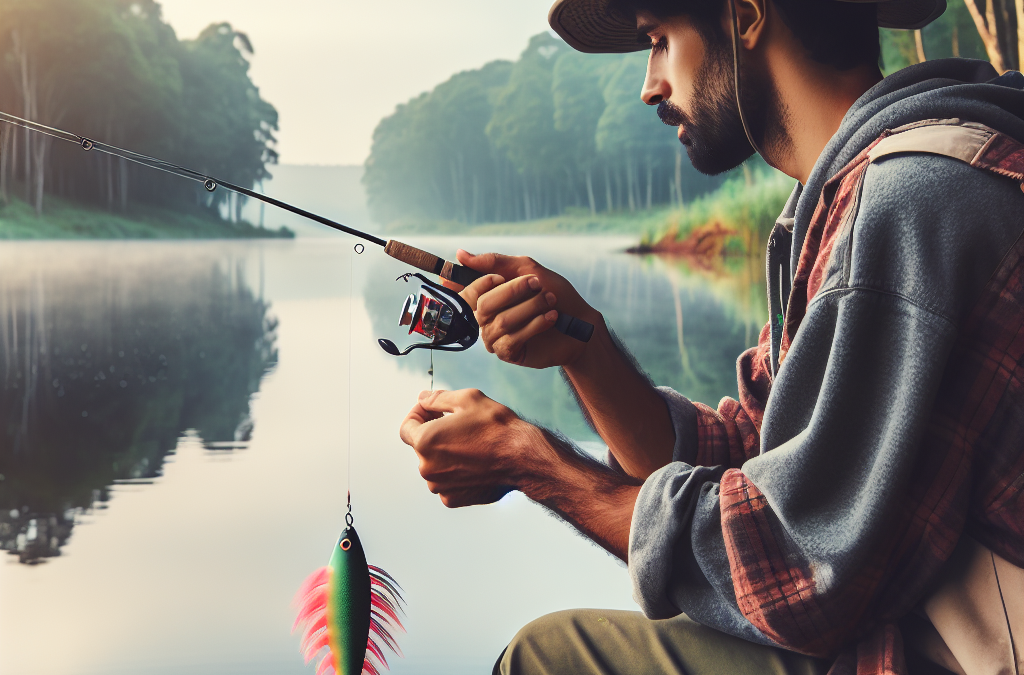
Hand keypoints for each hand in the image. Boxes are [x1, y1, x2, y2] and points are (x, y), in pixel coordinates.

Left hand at [399, 388, 545, 507]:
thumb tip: (423, 400)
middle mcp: (427, 468)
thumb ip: (437, 399)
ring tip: (470, 444)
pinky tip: (475, 462)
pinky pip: (446, 482)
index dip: (418, 415)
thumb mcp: (467, 399)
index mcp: (425, 442)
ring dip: (445, 454)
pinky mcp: (453, 499)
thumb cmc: (497, 428)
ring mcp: (440, 486)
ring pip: (434, 466)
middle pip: (421, 447)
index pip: (406, 427)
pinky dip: (455, 472)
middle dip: (435, 434)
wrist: (522, 459)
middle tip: (458, 425)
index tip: (431, 411)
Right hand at [452, 250, 603, 368]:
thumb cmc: (555, 294)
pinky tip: (551, 318)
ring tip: (550, 300)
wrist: (580, 322)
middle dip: (513, 291)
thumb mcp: (527, 269)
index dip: (479, 284)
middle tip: (538, 284)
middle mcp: (486, 318)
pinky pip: (511, 339)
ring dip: (530, 307)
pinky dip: (534, 325)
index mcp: (487, 297)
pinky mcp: (508, 353)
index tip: (499, 277)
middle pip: (484, 306)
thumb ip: (495, 262)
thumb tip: (460, 254)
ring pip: (501, 322)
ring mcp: (495, 337)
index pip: (466, 292)